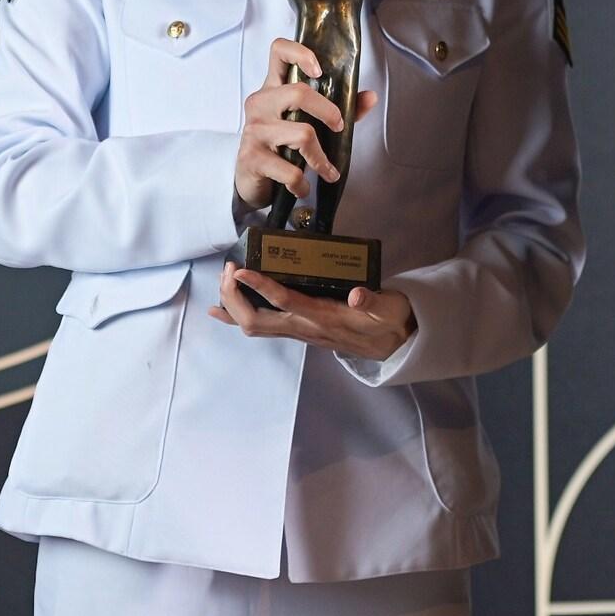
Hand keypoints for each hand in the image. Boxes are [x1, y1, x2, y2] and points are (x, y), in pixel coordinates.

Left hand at [208, 260, 416, 359]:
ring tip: (223, 280)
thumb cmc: (389, 321)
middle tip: (228, 269)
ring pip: (255, 326)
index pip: (286, 302)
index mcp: (324, 318)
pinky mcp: (297, 331)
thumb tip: (357, 294)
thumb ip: (374, 301)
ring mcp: (299, 332)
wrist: (394, 346)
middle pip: (257, 320)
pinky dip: (237, 318)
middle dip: (235, 297)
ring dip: (233, 305)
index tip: (241, 270)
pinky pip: (261, 327)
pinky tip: (220, 310)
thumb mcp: (389, 309)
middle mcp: (305, 329)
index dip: (261, 286)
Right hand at [233, 38, 376, 208]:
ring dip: (321, 159)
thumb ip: (339, 108)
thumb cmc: (280, 145)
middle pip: (298, 93)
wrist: (249, 180)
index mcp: (273, 88)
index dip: (300, 53)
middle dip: (328, 112)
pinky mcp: (251, 157)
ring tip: (327, 170)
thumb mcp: (306, 122)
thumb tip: (370, 97)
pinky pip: (290, 169)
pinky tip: (302, 186)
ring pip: (301, 134)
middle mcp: (261, 103)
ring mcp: (254, 130)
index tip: (319, 70)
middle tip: (338, 127)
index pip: (278, 52)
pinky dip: (302, 183)